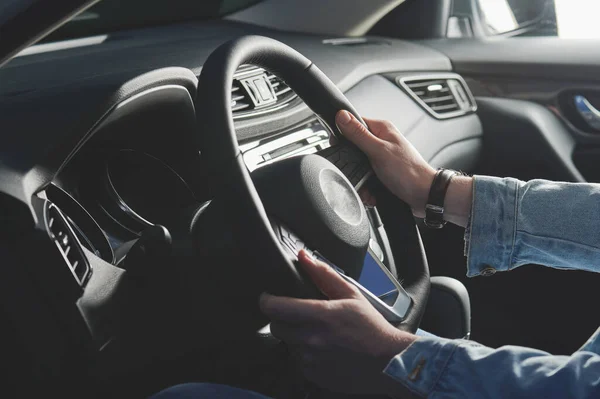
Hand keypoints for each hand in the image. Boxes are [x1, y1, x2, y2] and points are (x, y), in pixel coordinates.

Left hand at [260, 250, 415, 394]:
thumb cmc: (371, 328)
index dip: (267, 300)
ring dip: (294, 336)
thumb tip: (304, 257)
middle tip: (296, 314)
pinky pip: (296, 360)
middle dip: (282, 318)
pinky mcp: (312, 375)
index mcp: (322, 315)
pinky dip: (304, 353)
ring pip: (286, 343)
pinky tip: (322, 348)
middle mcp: (313, 339)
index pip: (276, 307)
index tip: (268, 297)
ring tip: (316, 332)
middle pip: (275, 326)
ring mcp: (311, 359)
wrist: (388, 362)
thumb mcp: (351, 294)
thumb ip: (324, 274)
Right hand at [336, 110, 435, 216]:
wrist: (424, 195)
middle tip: (359, 172)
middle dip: (352, 164)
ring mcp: (382, 156)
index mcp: (382, 129)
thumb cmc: (409, 172)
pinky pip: (365, 177)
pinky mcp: (382, 171)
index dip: (343, 134)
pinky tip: (372, 192)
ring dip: (360, 179)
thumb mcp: (379, 151)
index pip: (354, 123)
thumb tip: (341, 116)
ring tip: (368, 187)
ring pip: (358, 165)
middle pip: (353, 147)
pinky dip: (366, 187)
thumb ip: (358, 134)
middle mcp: (382, 141)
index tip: (340, 147)